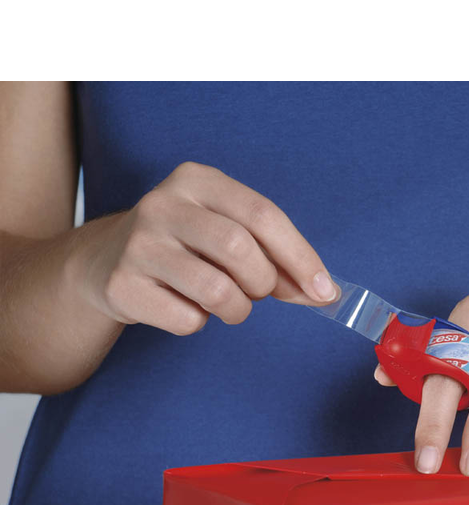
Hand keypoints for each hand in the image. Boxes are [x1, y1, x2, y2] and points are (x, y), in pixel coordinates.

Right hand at [74, 162, 338, 334]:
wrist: (105, 263)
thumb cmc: (188, 248)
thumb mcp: (229, 233)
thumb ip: (277, 258)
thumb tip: (324, 292)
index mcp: (198, 180)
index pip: (263, 215)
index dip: (300, 256)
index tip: (325, 291)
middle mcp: (163, 204)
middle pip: (240, 249)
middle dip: (263, 282)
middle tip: (256, 292)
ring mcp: (139, 244)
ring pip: (217, 290)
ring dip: (237, 310)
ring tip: (227, 304)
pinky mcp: (123, 285)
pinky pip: (188, 320)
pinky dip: (200, 324)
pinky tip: (186, 307)